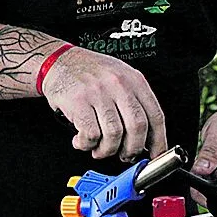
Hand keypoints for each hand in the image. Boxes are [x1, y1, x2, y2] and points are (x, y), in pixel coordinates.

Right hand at [40, 46, 168, 160]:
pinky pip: (91, 135)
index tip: (155, 155)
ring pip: (114, 135)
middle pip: (137, 127)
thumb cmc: (89, 72)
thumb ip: (134, 104)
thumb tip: (146, 138)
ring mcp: (98, 92)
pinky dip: (87, 145)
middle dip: (132, 149)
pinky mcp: (78, 102)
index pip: (155, 116)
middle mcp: (118, 84)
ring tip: (99, 148)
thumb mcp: (120, 78)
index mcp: (134, 80)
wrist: (58, 61)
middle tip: (125, 155)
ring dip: (107, 150)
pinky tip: (83, 141)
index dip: (158, 141)